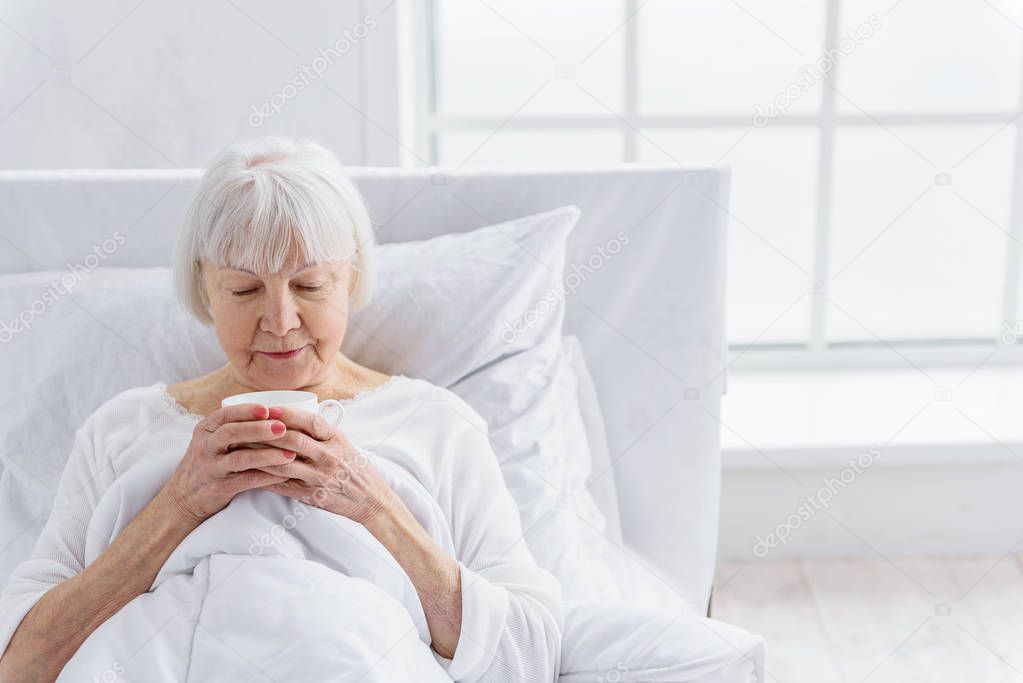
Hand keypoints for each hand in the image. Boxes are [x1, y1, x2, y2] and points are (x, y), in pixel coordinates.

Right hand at [163, 403, 296, 522]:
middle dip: (259, 429)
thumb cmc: (206, 462)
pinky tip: (285, 475)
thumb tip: (272, 411)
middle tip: (283, 427)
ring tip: (290, 453)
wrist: (183, 498)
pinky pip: (247, 481)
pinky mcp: (220, 488)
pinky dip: (268, 477)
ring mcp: (212, 468)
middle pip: (231, 433)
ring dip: (267, 455)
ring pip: (240, 458)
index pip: (224, 415)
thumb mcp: (210, 440)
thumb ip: (233, 426)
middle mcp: (205, 447)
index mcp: (205, 430)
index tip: (268, 409)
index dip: (247, 411)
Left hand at [253, 407, 399, 525]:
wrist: (370, 498)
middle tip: (247, 426)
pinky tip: (250, 471)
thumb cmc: (353, 467)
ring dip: (261, 455)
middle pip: (294, 440)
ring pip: (284, 463)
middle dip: (268, 432)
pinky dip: (264, 478)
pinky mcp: (312, 495)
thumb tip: (289, 415)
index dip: (288, 414)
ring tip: (242, 447)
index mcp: (336, 439)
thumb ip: (320, 431)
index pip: (311, 421)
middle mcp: (329, 456)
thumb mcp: (343, 443)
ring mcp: (320, 477)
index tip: (268, 408)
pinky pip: (283, 485)